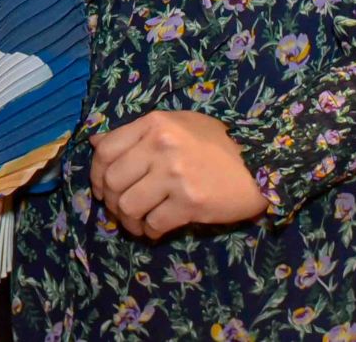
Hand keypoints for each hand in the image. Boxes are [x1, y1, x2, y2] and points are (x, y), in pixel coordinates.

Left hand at [88, 110, 267, 239]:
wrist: (260, 164)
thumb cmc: (217, 143)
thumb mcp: (176, 124)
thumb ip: (137, 132)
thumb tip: (95, 142)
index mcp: (154, 124)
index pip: (105, 149)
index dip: (96, 173)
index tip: (101, 188)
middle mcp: (160, 146)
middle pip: (112, 180)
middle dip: (110, 201)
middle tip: (119, 210)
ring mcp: (175, 175)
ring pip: (128, 205)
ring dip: (128, 220)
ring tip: (137, 223)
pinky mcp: (190, 202)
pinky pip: (154, 223)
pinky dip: (149, 231)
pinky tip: (155, 229)